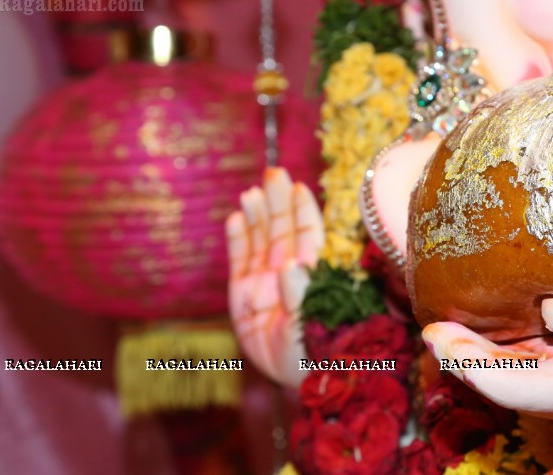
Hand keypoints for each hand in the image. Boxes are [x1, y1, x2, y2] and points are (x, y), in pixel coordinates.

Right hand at [226, 167, 322, 386]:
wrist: (297, 380)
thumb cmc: (316, 352)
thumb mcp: (312, 325)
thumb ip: (302, 296)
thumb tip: (292, 266)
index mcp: (312, 275)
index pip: (308, 235)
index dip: (303, 211)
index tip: (298, 186)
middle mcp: (289, 274)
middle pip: (282, 230)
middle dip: (278, 202)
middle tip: (273, 172)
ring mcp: (265, 283)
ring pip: (261, 241)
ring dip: (257, 215)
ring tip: (253, 192)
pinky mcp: (243, 296)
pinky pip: (240, 261)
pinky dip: (237, 240)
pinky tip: (235, 218)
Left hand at [422, 297, 552, 452]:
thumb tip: (545, 300)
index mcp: (552, 388)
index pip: (494, 378)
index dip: (460, 356)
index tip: (435, 332)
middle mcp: (538, 391)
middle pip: (484, 371)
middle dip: (455, 348)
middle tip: (429, 321)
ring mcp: (540, 383)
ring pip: (493, 363)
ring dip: (468, 343)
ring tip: (441, 314)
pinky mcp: (545, 370)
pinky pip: (508, 355)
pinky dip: (488, 339)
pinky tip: (474, 317)